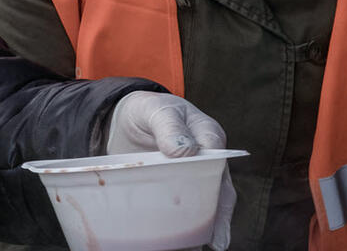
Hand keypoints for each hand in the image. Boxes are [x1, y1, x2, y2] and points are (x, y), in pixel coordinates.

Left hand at [107, 91, 233, 249]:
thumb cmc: (147, 111)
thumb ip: (169, 125)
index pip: (217, 157)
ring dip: (205, 228)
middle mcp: (207, 161)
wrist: (127, 121)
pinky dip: (185, 231)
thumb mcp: (154, 110)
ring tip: (197, 247)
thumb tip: (184, 150)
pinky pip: (186, 213)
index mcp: (207, 134)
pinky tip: (180, 245)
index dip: (217, 177)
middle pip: (219, 190)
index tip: (214, 201)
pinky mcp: (178, 193)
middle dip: (219, 215)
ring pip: (206, 206)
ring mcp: (194, 179)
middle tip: (217, 241)